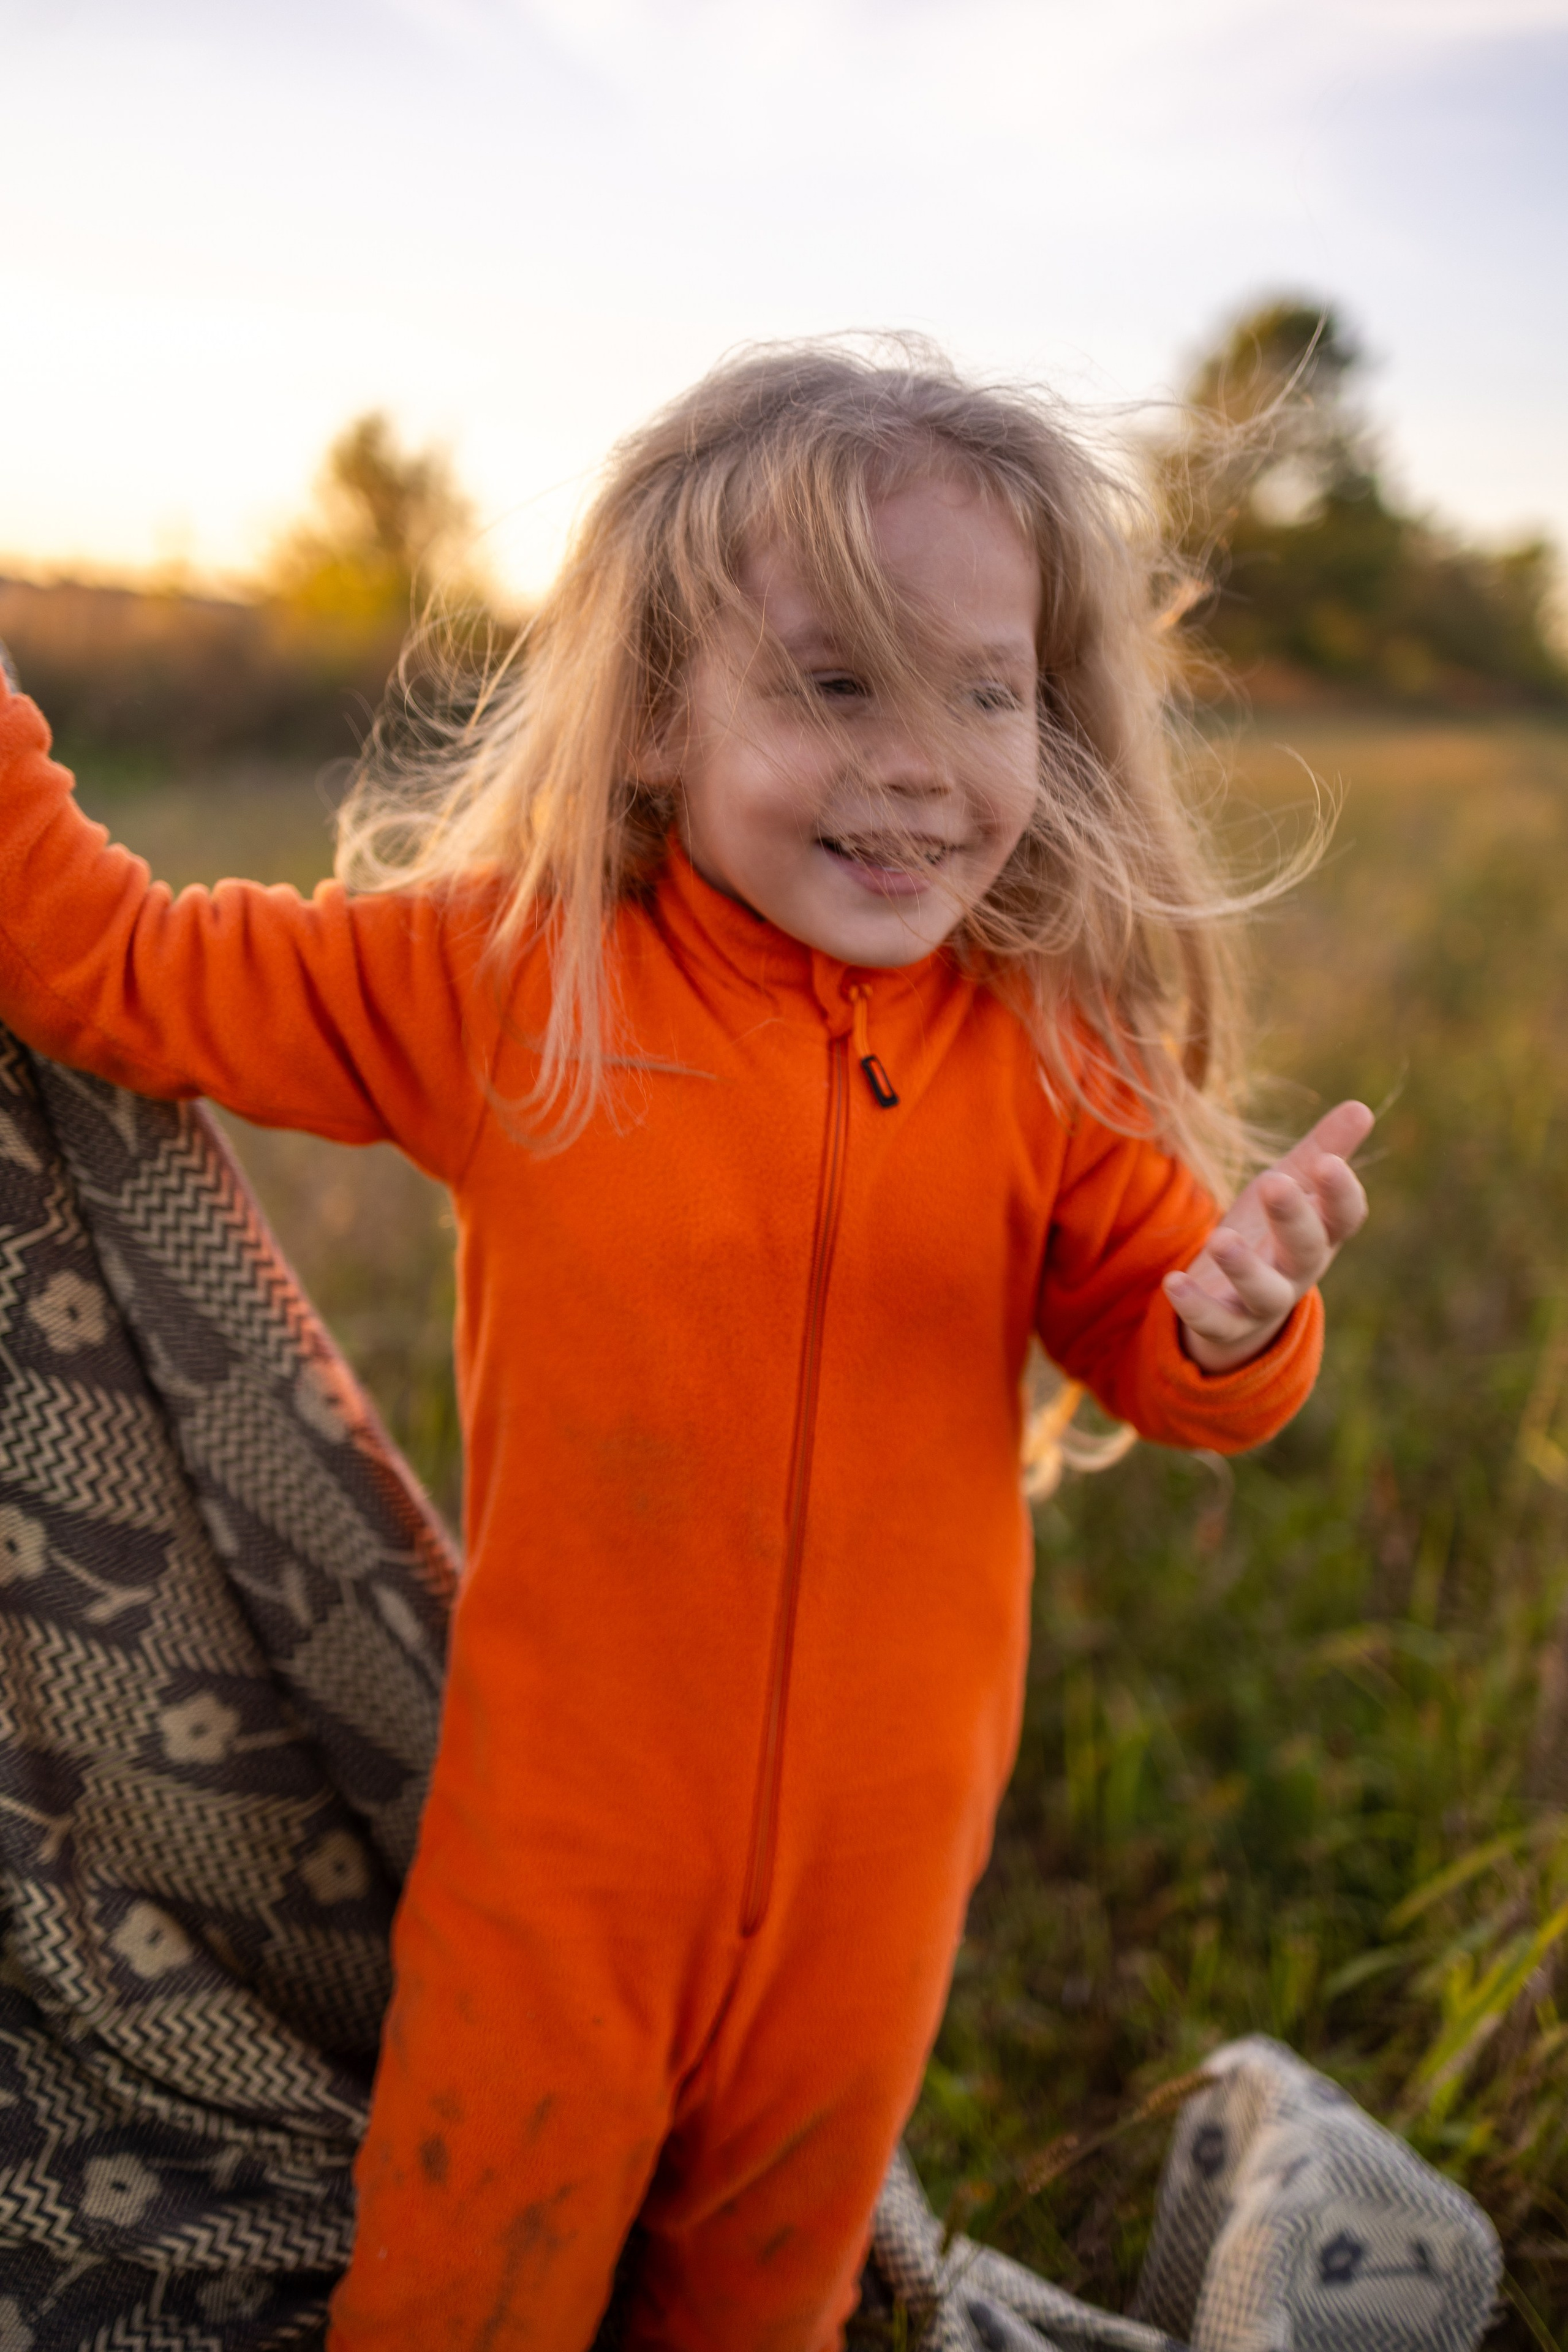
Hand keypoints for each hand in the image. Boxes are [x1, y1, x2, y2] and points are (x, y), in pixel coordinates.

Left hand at [1164, 1100, 1372, 1372]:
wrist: (1241, 1300)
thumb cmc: (1273, 1228)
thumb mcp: (1294, 1183)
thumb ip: (1324, 1149)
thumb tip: (1362, 1107)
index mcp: (1321, 1232)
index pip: (1345, 1217)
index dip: (1341, 1193)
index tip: (1328, 1162)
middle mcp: (1300, 1270)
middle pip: (1307, 1250)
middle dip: (1293, 1218)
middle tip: (1274, 1182)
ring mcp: (1264, 1301)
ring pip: (1265, 1293)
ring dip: (1244, 1268)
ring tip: (1221, 1237)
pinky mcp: (1228, 1324)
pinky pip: (1215, 1322)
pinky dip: (1195, 1306)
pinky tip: (1172, 1280)